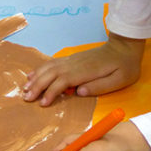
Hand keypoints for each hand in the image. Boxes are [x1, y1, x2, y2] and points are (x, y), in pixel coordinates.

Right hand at [24, 33, 145, 105]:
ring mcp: (73, 59)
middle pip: (52, 74)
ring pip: (50, 67)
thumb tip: (79, 92)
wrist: (125, 46)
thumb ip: (100, 86)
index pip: (63, 81)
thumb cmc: (125, 66)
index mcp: (86, 71)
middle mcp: (76, 63)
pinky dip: (41, 69)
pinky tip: (33, 75)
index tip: (43, 104)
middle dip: (38, 86)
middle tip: (26, 99)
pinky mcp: (73, 58)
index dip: (51, 92)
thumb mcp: (120, 80)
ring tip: (25, 89)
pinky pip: (53, 63)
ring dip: (36, 77)